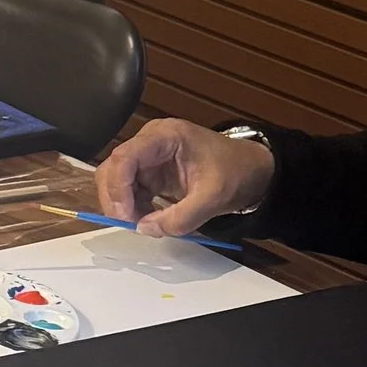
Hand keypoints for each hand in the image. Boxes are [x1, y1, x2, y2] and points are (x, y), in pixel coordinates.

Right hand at [96, 116, 273, 236]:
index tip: (125, 215)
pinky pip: (129, 189)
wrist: (252, 169)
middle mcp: (150, 141)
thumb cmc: (237, 172)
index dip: (117, 187)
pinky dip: (133, 206)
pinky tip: (149, 216)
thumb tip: (144, 229)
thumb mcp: (213, 198)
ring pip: (115, 180)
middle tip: (130, 223)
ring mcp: (148, 156)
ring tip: (145, 222)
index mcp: (166, 136)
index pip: (125, 157)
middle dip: (116, 198)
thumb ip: (180, 218)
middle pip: (113, 168)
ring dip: (123, 204)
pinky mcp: (150, 171)